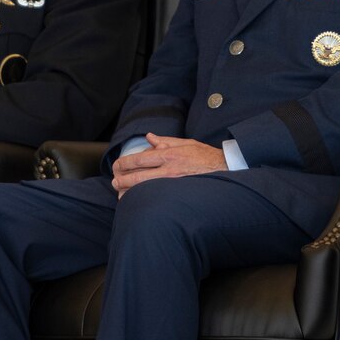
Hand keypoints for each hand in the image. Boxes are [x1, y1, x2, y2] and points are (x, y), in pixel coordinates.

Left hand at [109, 133, 226, 195]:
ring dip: (128, 192)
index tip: (116, 166)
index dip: (123, 163)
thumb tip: (149, 137)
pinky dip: (143, 200)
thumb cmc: (205, 156)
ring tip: (120, 193)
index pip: (138, 159)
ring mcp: (172, 184)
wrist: (225, 169)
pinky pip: (155, 198)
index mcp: (168, 154)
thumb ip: (165, 140)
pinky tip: (136, 202)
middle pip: (136, 176)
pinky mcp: (177, 194)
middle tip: (114, 181)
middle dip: (121, 179)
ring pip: (143, 190)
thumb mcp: (185, 143)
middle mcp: (168, 169)